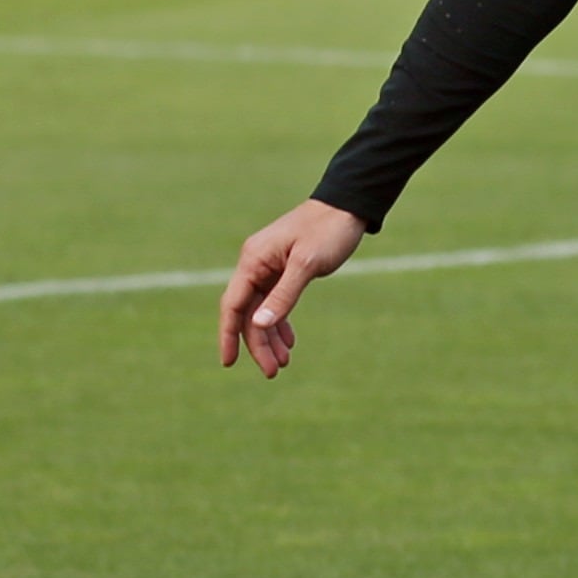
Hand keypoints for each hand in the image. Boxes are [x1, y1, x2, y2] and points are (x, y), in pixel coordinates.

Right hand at [217, 200, 369, 377]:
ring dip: (270, 337)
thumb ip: (284, 295)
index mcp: (253, 260)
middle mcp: (255, 264)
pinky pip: (275, 302)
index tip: (229, 363)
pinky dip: (281, 322)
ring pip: (262, 310)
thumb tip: (258, 325)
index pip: (233, 305)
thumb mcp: (308, 264)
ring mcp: (269, 267)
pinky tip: (290, 342)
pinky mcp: (284, 270)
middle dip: (258, 344)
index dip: (228, 335)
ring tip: (283, 363)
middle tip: (273, 372)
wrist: (349, 206)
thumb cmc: (329, 230)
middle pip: (248, 313)